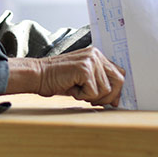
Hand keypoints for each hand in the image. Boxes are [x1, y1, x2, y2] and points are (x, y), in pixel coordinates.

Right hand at [7, 47, 124, 106]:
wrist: (38, 76)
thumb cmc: (57, 79)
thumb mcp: (82, 78)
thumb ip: (99, 82)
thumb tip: (116, 100)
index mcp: (96, 55)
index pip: (119, 72)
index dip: (118, 90)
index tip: (112, 102)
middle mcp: (96, 54)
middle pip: (119, 81)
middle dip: (109, 96)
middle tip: (93, 101)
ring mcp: (91, 60)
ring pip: (106, 90)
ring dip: (91, 97)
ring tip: (76, 90)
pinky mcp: (84, 69)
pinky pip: (94, 92)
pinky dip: (82, 96)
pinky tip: (71, 88)